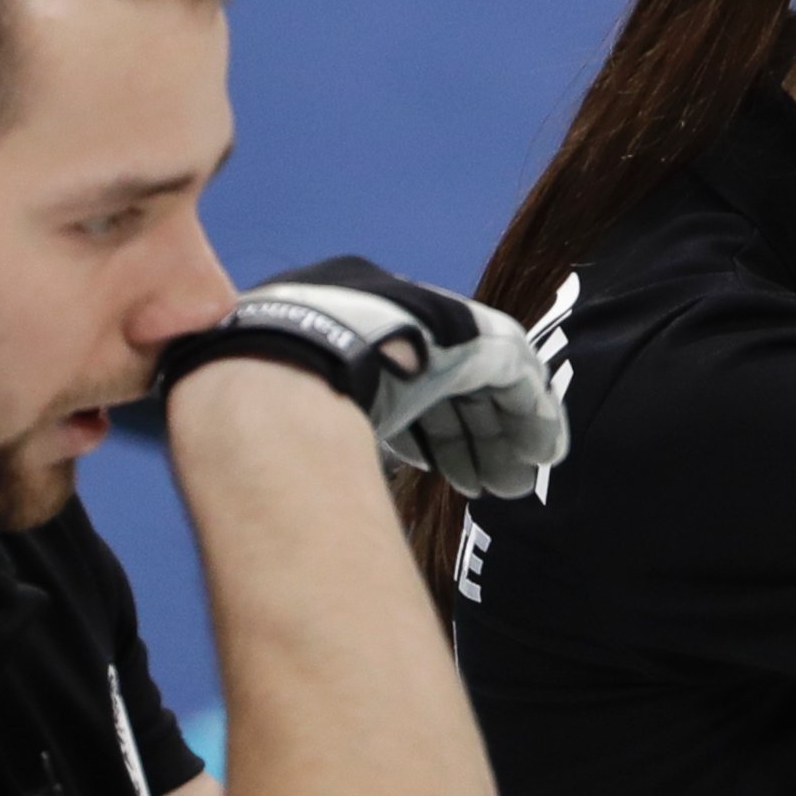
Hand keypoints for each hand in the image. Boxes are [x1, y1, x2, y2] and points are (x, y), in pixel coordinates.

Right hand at [154, 256, 567, 499]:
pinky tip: (543, 449)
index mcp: (344, 321)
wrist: (267, 374)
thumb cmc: (252, 406)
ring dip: (500, 434)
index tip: (442, 469)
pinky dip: (531, 410)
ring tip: (510, 484)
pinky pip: (514, 367)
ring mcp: (426, 317)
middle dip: (470, 435)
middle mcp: (389, 310)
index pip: (400, 376)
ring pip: (484, 377)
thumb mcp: (284, 410)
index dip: (427, 426)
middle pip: (446, 379)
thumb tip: (308, 479)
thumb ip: (313, 426)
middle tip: (493, 483)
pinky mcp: (465, 330)